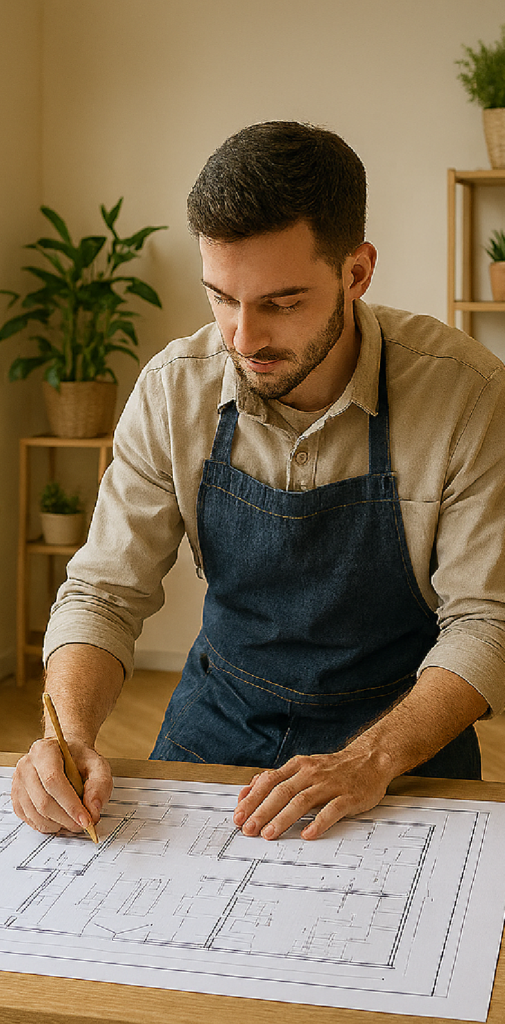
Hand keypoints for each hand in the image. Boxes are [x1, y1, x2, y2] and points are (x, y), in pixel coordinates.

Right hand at [11, 738, 112, 835]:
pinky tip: (59, 820)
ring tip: (73, 822)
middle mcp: (27, 765)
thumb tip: (93, 810)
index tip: (85, 819)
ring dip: (57, 825)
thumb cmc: (78, 759)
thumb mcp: (98, 765)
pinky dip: (47, 826)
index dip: (70, 804)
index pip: (53, 781)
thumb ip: (99, 785)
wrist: (65, 755)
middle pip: (43, 801)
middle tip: (83, 825)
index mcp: (44, 751)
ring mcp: (18, 782)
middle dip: (66, 819)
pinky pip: (29, 819)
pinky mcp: (16, 797)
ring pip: (35, 814)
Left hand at [233, 742, 391, 840]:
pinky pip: (332, 810)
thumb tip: (247, 790)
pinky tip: (307, 834)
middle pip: (281, 792)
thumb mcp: (302, 767)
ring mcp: (330, 785)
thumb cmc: (332, 769)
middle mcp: (311, 773)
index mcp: (298, 766)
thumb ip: (276, 779)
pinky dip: (319, 823)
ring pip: (302, 801)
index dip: (252, 799)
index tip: (238, 816)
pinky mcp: (348, 797)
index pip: (269, 782)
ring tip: (269, 834)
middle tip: (248, 829)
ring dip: (283, 818)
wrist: (370, 759)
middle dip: (262, 812)